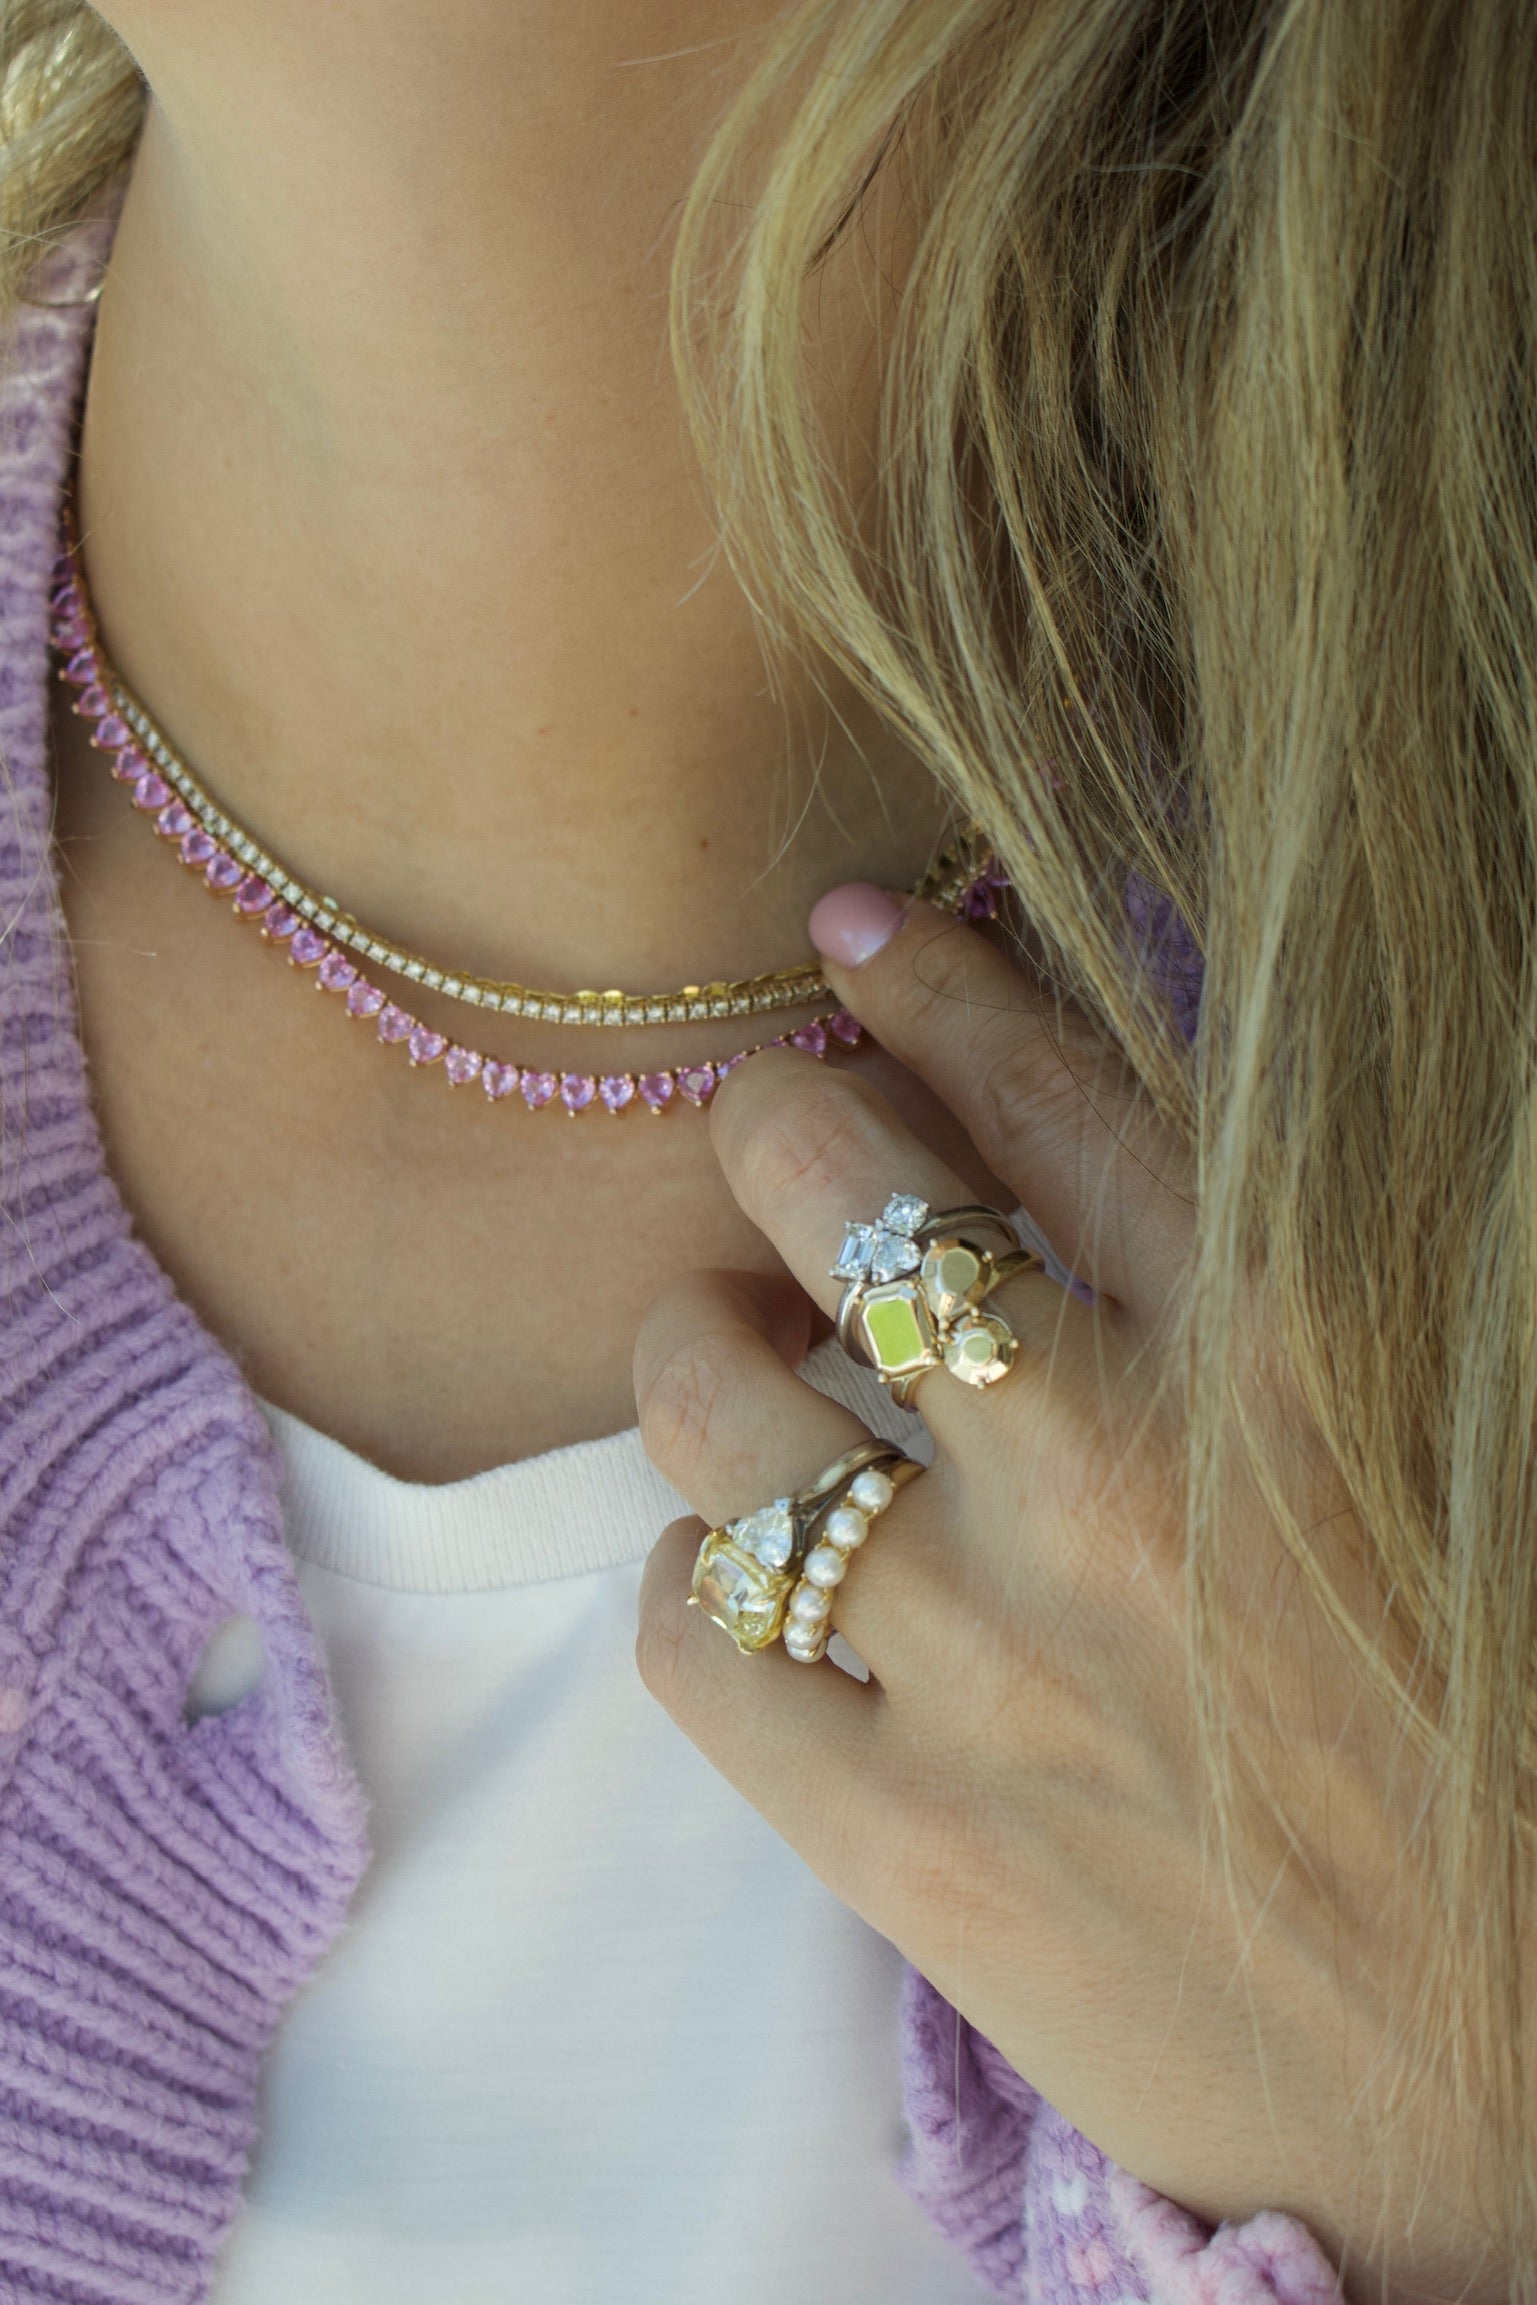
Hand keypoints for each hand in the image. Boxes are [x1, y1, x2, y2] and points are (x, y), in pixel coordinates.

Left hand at [633, 890, 1498, 2301]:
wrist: (1520, 2100)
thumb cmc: (1502, 1748)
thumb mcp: (1431, 1455)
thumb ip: (1285, 1291)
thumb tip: (1101, 1139)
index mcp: (1288, 1353)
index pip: (1046, 1088)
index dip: (928, 986)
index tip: (853, 937)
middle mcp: (1114, 1467)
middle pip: (836, 1190)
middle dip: (778, 1132)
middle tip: (777, 1145)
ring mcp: (989, 1655)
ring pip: (714, 1400)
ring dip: (699, 1349)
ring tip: (731, 1358)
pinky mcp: (902, 1835)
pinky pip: (687, 1635)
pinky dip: (686, 1579)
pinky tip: (736, 1577)